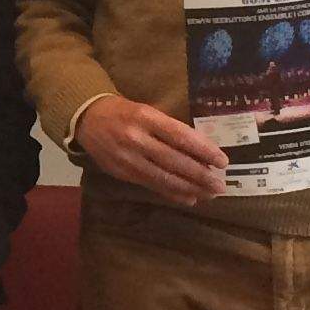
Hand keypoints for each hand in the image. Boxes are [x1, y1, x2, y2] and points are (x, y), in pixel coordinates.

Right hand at [76, 95, 230, 204]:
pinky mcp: (122, 173)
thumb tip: (202, 152)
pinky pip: (152, 185)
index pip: (180, 136)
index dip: (203, 150)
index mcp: (146, 117)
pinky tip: (189, 198)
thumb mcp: (148, 111)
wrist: (87, 119)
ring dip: (190, 188)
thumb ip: (171, 129)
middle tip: (221, 185)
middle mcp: (137, 138)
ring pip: (164, 177)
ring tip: (209, 194)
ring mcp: (128, 158)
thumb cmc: (125, 112)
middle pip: (174, 160)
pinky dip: (172, 193)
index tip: (222, 161)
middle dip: (200, 175)